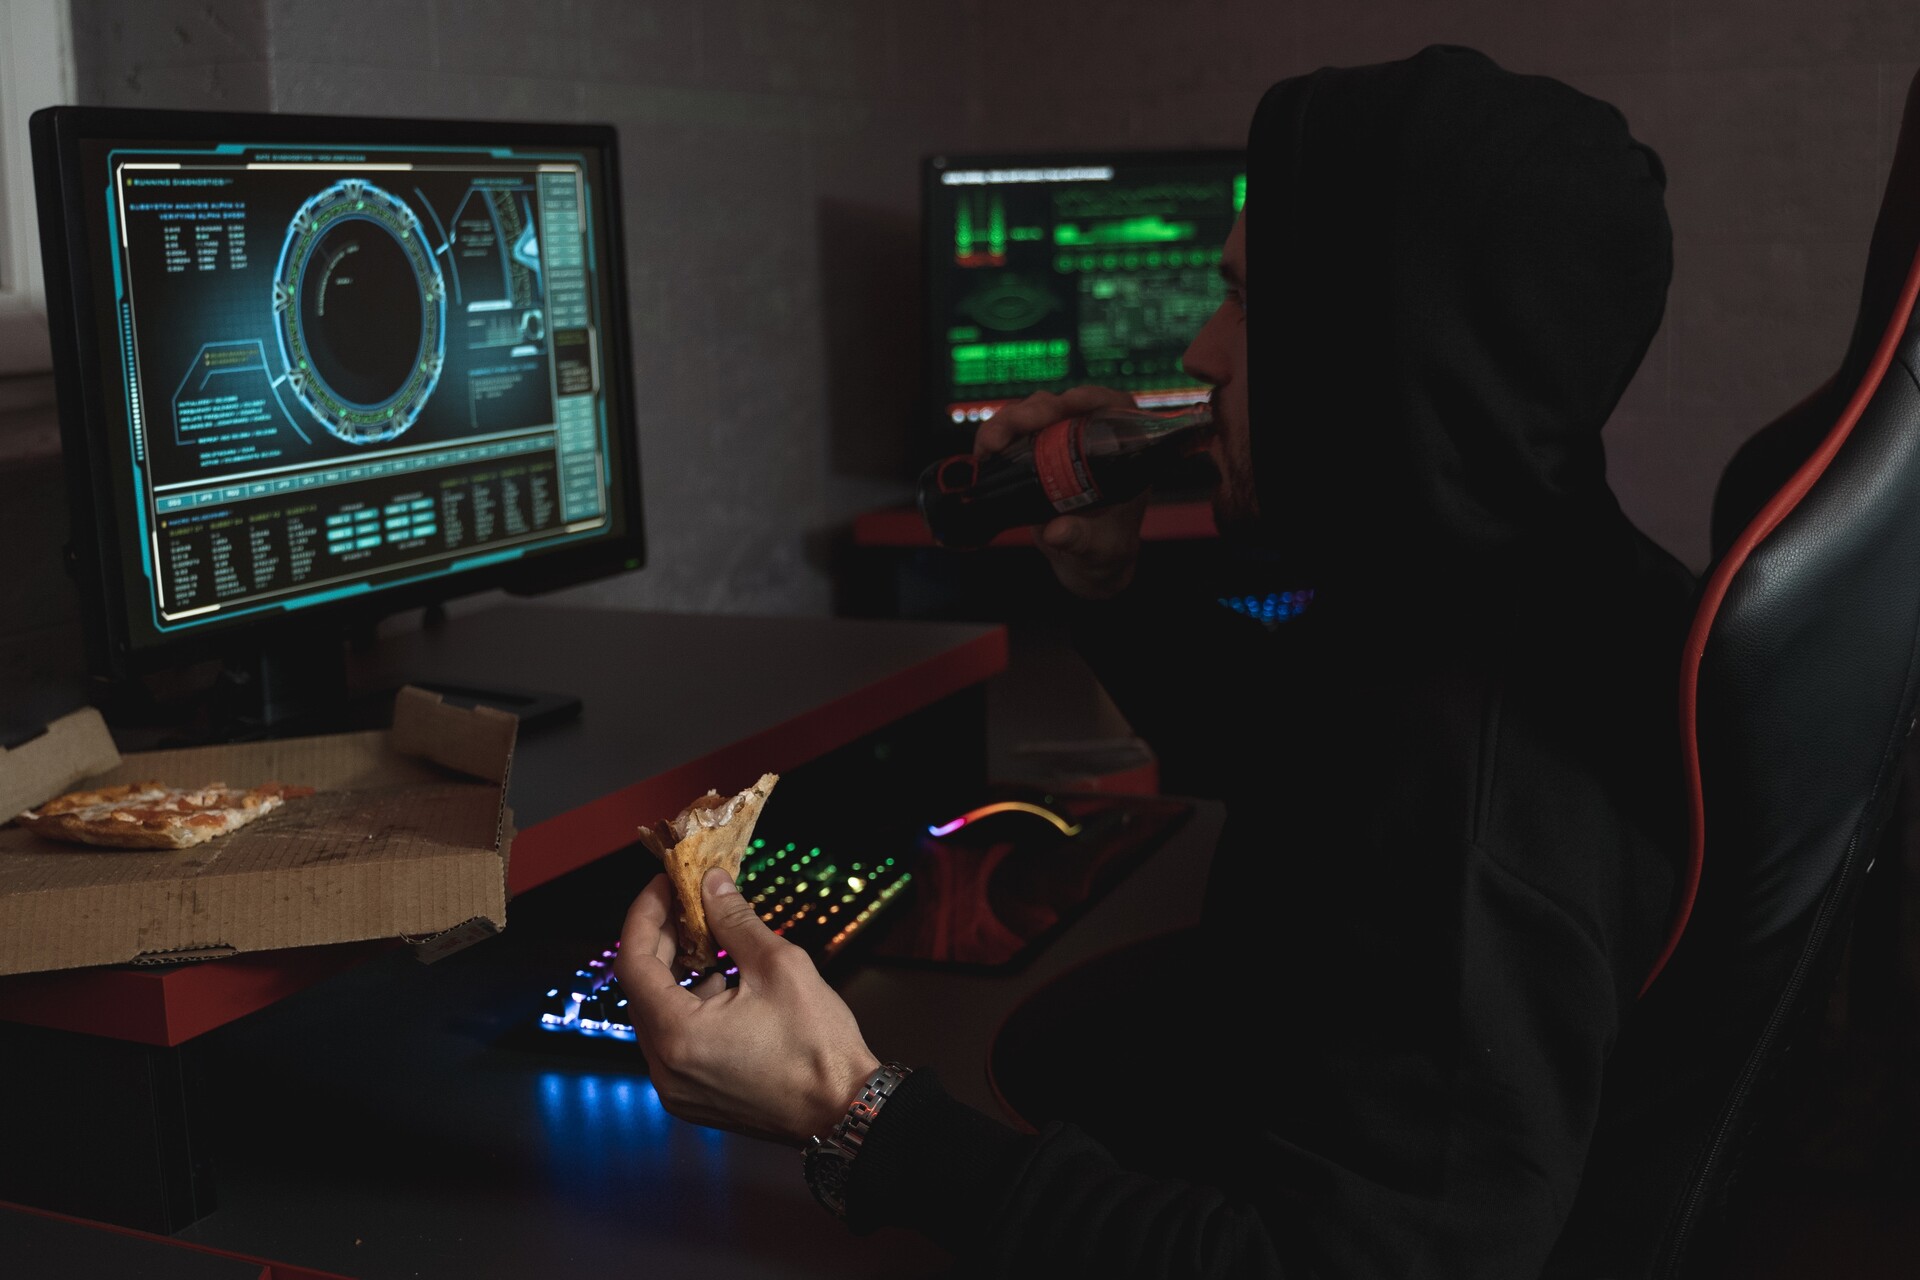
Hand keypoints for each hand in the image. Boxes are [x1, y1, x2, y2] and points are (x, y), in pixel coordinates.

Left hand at [616, 870, 880, 1146]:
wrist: (845, 1110)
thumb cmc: (818, 1046)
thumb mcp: (778, 966)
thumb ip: (735, 921)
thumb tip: (713, 886)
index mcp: (678, 1036)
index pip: (633, 962)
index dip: (645, 915)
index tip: (665, 885)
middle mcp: (665, 1070)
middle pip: (639, 990)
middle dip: (660, 941)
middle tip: (687, 905)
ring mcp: (676, 1090)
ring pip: (655, 1016)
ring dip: (673, 974)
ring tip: (707, 944)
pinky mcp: (693, 1099)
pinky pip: (672, 1043)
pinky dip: (685, 1008)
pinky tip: (721, 987)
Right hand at [975, 386, 1148, 599]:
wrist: (1083, 559)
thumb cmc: (1104, 547)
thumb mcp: (1098, 547)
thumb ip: (1080, 539)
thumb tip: (1057, 532)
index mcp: (1118, 448)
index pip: (1111, 407)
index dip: (1090, 398)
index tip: (1070, 404)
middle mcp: (1086, 437)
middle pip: (1062, 405)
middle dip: (1038, 409)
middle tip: (1022, 424)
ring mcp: (1055, 442)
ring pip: (1031, 414)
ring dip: (1009, 421)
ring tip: (993, 442)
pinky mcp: (1029, 453)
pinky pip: (1009, 435)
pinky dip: (993, 437)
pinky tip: (983, 451)